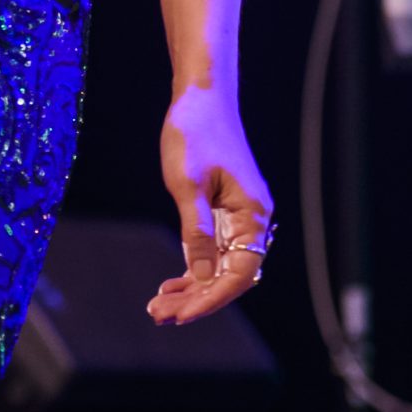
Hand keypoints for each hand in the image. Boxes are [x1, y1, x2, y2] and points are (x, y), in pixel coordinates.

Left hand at [149, 80, 273, 325]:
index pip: (239, 273)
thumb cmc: (194, 133)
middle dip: (196, 299)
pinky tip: (170, 284)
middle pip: (229, 275)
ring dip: (192, 289)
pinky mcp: (224, 212)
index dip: (211, 298)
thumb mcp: (187, 184)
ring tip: (159, 307)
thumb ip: (195, 231)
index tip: (181, 314)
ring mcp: (239, 217)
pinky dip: (193, 269)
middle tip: (159, 315)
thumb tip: (200, 276)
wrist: (200, 96)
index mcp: (253, 214)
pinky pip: (213, 251)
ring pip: (219, 267)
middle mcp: (252, 220)